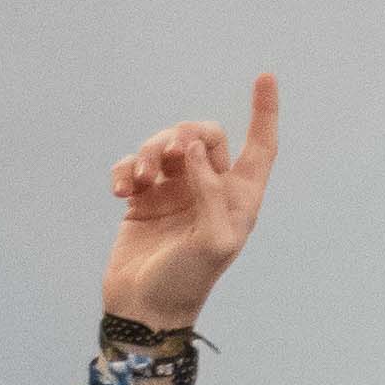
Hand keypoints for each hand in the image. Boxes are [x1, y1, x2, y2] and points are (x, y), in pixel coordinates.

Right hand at [103, 75, 279, 329]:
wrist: (144, 306)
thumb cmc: (187, 281)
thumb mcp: (212, 241)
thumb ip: (210, 192)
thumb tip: (194, 150)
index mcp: (240, 199)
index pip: (260, 147)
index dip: (264, 113)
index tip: (266, 77)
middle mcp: (212, 189)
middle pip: (202, 136)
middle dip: (181, 137)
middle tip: (164, 157)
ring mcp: (177, 191)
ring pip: (166, 145)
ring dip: (149, 153)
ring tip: (136, 179)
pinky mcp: (145, 196)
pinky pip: (136, 164)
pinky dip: (126, 170)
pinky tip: (119, 192)